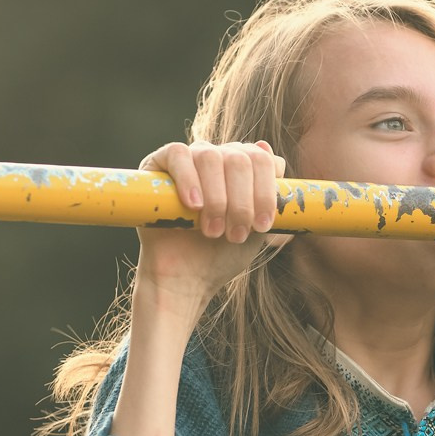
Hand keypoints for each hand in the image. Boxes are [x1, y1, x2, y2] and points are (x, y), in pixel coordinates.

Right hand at [134, 139, 293, 329]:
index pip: (262, 159)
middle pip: (239, 158)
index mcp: (241, 169)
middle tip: (235, 235)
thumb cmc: (220, 256)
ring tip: (212, 231)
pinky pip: (177, 154)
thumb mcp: (256, 228)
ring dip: (217, 198)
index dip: (266, 191)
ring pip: (211, 156)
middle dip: (241, 201)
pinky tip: (194, 206)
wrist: (185, 281)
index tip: (263, 226)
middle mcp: (216, 158)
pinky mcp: (157, 165)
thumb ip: (270, 197)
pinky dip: (189, 178)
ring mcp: (187, 160)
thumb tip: (278, 160)